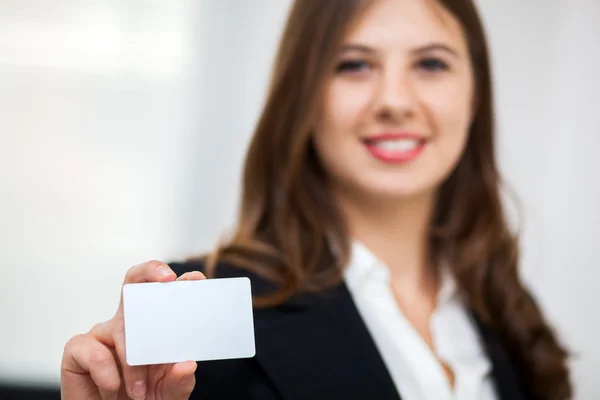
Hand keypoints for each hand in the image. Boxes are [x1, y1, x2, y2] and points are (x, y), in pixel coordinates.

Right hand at [61, 260, 205, 399]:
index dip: (178, 281)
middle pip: (134, 282)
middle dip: (151, 271)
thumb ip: (179, 380)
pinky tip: (112, 388)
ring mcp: (103, 333)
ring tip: (139, 391)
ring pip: (119, 327)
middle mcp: (128, 323)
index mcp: (154, 325)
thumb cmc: (144, 399)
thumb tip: (187, 364)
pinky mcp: (78, 349)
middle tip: (168, 279)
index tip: (194, 279)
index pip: (164, 293)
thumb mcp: (169, 391)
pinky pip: (94, 351)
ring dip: (132, 362)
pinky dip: (106, 373)